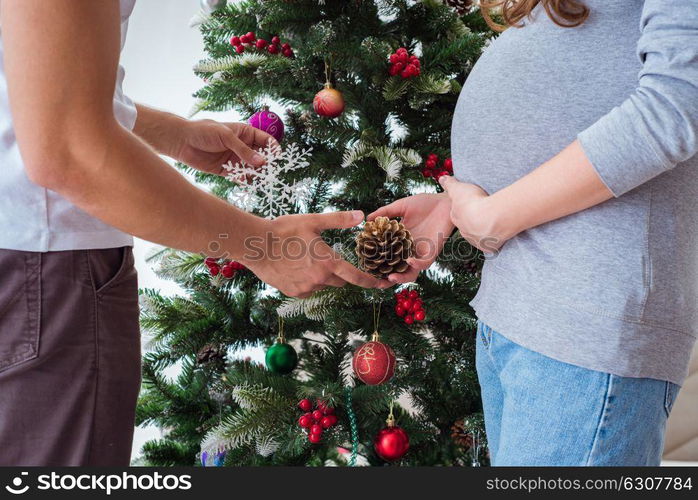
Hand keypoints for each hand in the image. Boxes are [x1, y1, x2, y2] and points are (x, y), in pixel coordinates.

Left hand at [173, 119, 276, 174]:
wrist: (181, 141)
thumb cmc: (203, 132)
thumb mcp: (226, 137)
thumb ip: (243, 150)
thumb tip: (261, 162)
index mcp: (244, 133)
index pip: (265, 140)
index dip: (273, 148)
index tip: (278, 157)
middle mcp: (242, 146)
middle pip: (261, 156)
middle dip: (267, 164)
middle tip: (271, 172)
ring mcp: (235, 159)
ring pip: (251, 168)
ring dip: (257, 174)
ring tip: (261, 180)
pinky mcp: (227, 170)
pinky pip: (240, 177)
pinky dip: (244, 181)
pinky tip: (247, 184)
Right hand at [241, 210, 390, 297]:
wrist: (254, 245)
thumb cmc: (283, 230)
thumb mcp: (313, 221)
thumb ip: (339, 220)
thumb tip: (361, 216)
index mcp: (328, 262)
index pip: (356, 277)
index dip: (371, 282)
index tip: (383, 284)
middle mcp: (320, 279)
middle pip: (340, 281)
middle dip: (339, 272)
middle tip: (326, 257)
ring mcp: (306, 288)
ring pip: (323, 284)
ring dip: (322, 276)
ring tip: (306, 259)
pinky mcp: (293, 292)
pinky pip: (308, 288)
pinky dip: (308, 280)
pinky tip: (296, 266)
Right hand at [367, 193, 453, 282]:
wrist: (445, 201)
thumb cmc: (425, 203)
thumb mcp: (401, 206)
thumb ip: (385, 212)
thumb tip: (368, 219)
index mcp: (401, 241)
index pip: (388, 256)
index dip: (379, 263)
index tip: (366, 267)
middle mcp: (410, 249)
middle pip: (398, 269)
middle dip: (389, 278)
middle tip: (377, 282)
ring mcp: (421, 252)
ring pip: (412, 271)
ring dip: (402, 277)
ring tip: (391, 277)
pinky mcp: (433, 251)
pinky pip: (425, 263)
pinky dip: (417, 264)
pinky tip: (409, 260)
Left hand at [439, 176, 513, 252]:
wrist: (490, 218)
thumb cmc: (473, 202)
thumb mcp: (458, 188)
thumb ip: (450, 184)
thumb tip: (441, 178)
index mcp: (456, 217)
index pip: (457, 213)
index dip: (464, 207)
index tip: (471, 203)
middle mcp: (464, 231)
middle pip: (467, 225)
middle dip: (473, 220)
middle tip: (483, 211)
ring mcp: (476, 240)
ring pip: (479, 235)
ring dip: (484, 229)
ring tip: (494, 219)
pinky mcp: (489, 247)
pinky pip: (491, 243)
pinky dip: (495, 239)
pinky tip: (500, 231)